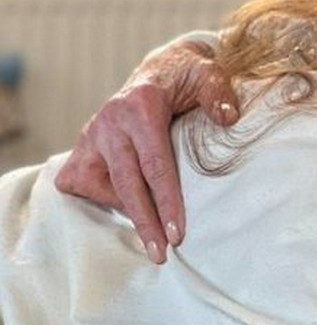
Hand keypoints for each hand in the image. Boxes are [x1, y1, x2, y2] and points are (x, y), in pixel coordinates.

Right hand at [54, 38, 240, 263]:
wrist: (161, 70)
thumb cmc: (188, 78)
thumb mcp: (209, 75)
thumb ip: (219, 94)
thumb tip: (229, 119)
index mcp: (141, 106)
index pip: (155, 164)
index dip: (166, 201)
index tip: (177, 232)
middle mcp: (110, 121)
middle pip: (126, 182)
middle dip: (144, 222)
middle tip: (161, 254)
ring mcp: (91, 135)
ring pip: (99, 185)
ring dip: (124, 210)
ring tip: (150, 230)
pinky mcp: (82, 146)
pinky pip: (81, 182)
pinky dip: (101, 197)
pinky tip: (124, 204)